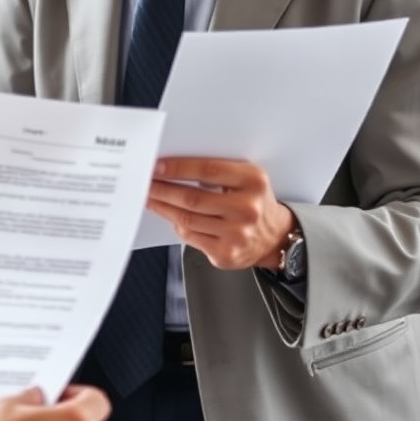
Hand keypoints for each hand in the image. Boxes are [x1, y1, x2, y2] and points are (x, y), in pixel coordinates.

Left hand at [147, 157, 295, 269]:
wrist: (274, 236)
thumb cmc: (253, 201)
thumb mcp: (245, 177)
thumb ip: (216, 170)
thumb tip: (172, 166)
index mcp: (253, 181)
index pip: (207, 170)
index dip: (177, 168)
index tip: (156, 166)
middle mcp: (247, 209)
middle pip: (192, 198)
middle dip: (162, 189)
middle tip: (144, 182)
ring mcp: (237, 234)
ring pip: (187, 219)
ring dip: (163, 207)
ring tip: (150, 197)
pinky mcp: (226, 254)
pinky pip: (191, 236)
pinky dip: (177, 224)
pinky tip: (171, 215)